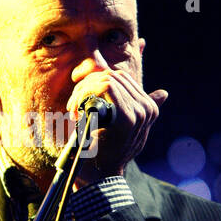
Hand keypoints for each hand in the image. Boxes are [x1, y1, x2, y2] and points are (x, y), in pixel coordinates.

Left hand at [65, 50, 167, 182]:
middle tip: (72, 106)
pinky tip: (77, 113)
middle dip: (86, 85)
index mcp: (147, 106)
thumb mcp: (112, 114)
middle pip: (111, 74)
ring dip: (83, 92)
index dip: (94, 80)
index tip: (79, 96)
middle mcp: (148, 108)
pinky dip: (85, 96)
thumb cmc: (100, 148)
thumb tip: (143, 44)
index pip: (120, 76)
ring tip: (74, 111)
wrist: (97, 176)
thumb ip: (127, 86)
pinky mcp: (129, 117)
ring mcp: (141, 113)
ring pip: (106, 79)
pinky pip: (105, 86)